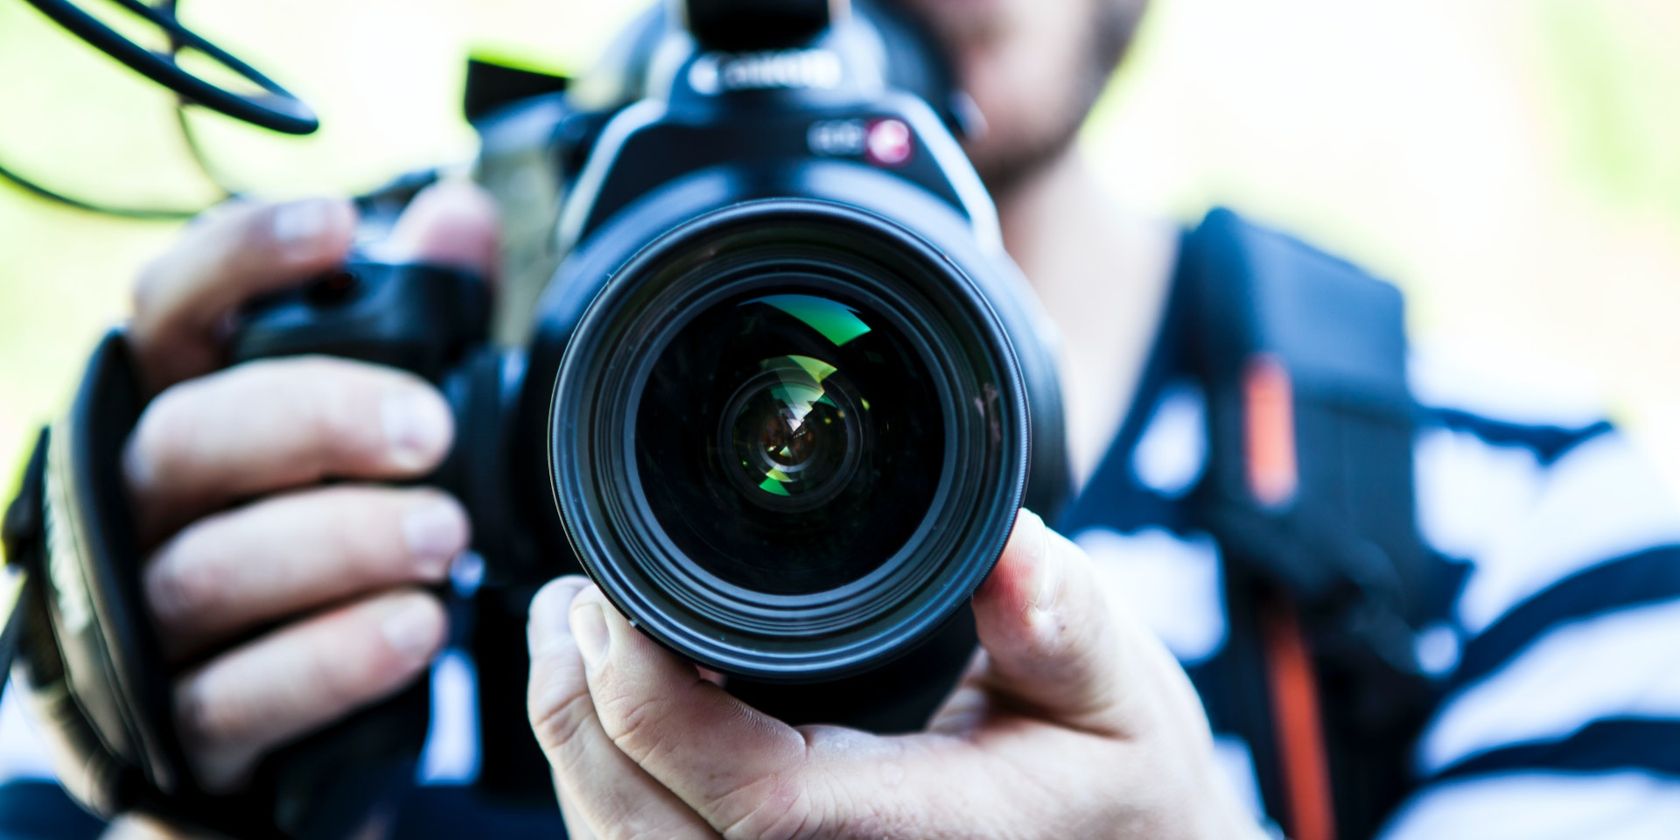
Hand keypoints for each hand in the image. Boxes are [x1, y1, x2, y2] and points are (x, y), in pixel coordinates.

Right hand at [115, 183, 497, 791]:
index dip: (240, 257)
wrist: (273, 712)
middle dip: (314, 420)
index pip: (171, 308)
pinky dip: (334, 659)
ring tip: (444, 537)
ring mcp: (146, 618)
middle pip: (188, 436)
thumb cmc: (317, 531)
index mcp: (183, 406)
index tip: (339, 227)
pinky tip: (415, 628)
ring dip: (339, 544)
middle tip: (428, 431)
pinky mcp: (183, 725)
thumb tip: (459, 214)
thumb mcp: (371, 425)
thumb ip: (417, 322)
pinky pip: (241, 692)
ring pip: (211, 568)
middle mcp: (139, 503)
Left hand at [526, 511, 1260, 838]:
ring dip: (579, 757)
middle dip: (575, 716)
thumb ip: (1065, 620)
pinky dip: (612, 799)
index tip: (613, 596)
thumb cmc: (1120, 792)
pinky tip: (613, 722)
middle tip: (567, 603)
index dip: (649, 700)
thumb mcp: (1121, 693)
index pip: (750, 800)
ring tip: (570, 644)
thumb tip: (1011, 541)